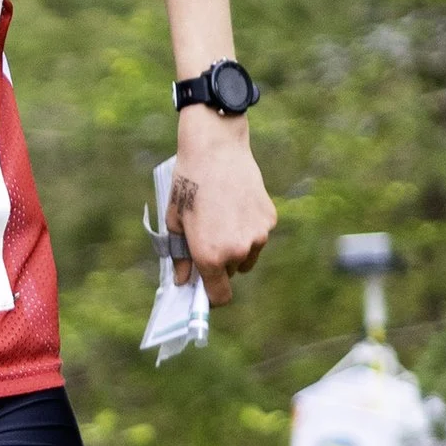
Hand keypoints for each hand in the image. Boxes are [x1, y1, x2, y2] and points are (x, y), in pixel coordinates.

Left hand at [168, 111, 275, 301]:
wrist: (215, 150)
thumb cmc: (188, 184)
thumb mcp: (175, 222)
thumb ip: (179, 256)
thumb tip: (183, 280)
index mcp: (210, 256)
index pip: (220, 296)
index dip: (212, 296)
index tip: (207, 288)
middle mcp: (237, 251)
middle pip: (232, 273)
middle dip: (221, 263)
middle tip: (208, 236)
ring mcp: (258, 235)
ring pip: (248, 254)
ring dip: (237, 246)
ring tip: (222, 217)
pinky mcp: (269, 219)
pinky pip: (258, 234)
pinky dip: (249, 227)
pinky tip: (235, 204)